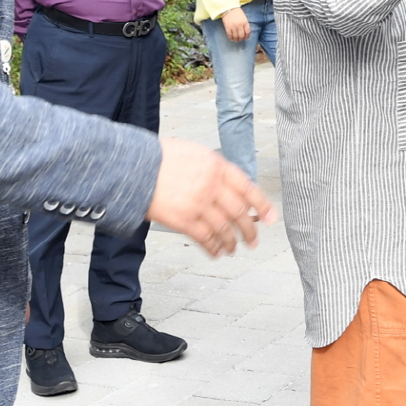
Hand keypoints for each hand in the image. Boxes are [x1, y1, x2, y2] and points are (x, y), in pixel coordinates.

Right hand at [146, 138, 276, 255]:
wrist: (133, 168)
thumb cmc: (160, 158)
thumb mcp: (194, 153)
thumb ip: (214, 168)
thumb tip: (230, 186)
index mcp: (216, 166)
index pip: (248, 188)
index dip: (262, 205)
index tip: (271, 218)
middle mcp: (211, 186)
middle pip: (239, 213)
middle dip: (250, 230)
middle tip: (253, 241)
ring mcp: (198, 204)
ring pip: (224, 229)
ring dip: (232, 242)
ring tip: (234, 249)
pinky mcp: (183, 221)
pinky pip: (205, 239)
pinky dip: (213, 248)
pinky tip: (216, 253)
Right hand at [220, 5, 250, 41]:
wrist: (229, 8)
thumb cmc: (237, 12)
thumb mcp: (244, 17)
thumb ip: (245, 24)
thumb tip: (245, 32)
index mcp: (245, 22)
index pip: (247, 32)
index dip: (247, 36)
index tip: (246, 38)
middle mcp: (240, 25)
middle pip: (241, 35)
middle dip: (241, 39)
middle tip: (240, 39)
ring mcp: (233, 26)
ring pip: (236, 36)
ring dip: (236, 39)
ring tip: (236, 40)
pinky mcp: (228, 27)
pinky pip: (230, 35)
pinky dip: (231, 38)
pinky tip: (231, 38)